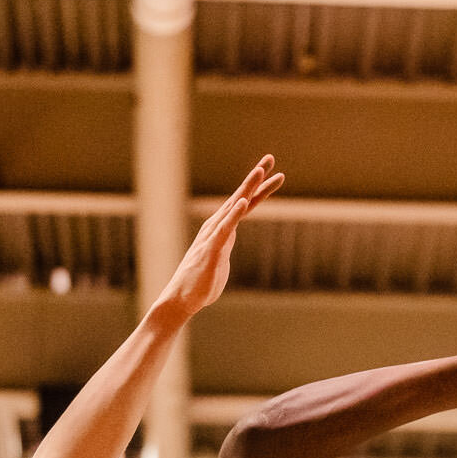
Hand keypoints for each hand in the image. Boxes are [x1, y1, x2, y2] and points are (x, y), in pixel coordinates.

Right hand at [158, 155, 284, 316]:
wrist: (182, 299)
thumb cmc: (200, 283)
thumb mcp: (218, 260)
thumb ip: (224, 247)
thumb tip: (226, 242)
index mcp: (222, 229)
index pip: (244, 203)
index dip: (259, 187)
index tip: (274, 172)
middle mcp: (217, 227)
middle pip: (241, 197)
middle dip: (256, 177)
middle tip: (271, 158)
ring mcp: (214, 236)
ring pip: (234, 207)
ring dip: (247, 188)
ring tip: (260, 171)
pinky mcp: (211, 249)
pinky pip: (225, 229)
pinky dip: (234, 215)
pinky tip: (244, 202)